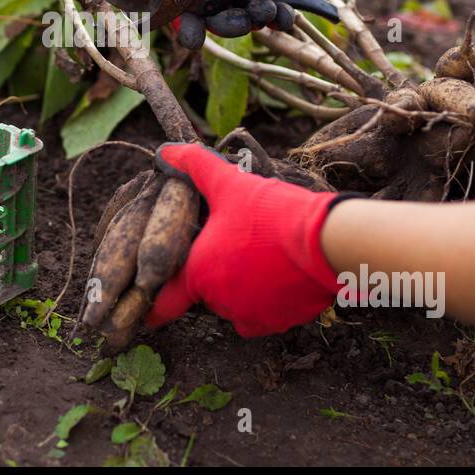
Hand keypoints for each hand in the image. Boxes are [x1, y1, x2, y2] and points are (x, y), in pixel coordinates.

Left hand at [146, 143, 354, 337]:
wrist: (324, 241)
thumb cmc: (271, 213)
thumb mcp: (228, 183)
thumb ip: (194, 167)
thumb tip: (166, 151)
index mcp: (198, 274)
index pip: (163, 303)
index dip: (157, 301)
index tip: (150, 306)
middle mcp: (220, 302)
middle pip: (206, 294)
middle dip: (213, 276)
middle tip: (231, 249)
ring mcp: (252, 315)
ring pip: (236, 304)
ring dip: (241, 287)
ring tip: (260, 256)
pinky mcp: (281, 322)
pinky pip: (265, 314)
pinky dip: (269, 299)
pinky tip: (280, 273)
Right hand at [175, 0, 372, 48]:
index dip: (181, 17)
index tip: (192, 37)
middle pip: (211, 10)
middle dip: (225, 22)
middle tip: (246, 20)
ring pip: (241, 14)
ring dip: (253, 21)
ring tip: (272, 12)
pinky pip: (271, 9)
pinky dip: (277, 18)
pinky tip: (286, 17)